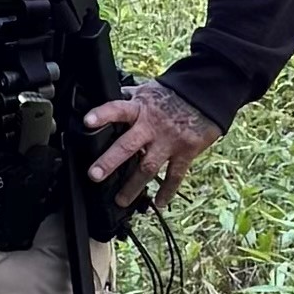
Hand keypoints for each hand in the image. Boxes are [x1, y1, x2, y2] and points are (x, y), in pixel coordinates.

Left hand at [84, 80, 221, 209]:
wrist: (206, 94)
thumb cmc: (173, 93)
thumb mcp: (148, 90)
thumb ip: (128, 97)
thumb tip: (106, 94)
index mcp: (140, 108)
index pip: (118, 109)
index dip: (103, 114)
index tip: (87, 122)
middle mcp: (152, 126)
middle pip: (128, 145)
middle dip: (110, 161)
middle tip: (94, 175)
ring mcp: (169, 141)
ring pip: (148, 167)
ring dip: (133, 186)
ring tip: (121, 201)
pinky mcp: (186, 151)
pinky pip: (175, 175)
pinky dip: (167, 190)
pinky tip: (159, 203)